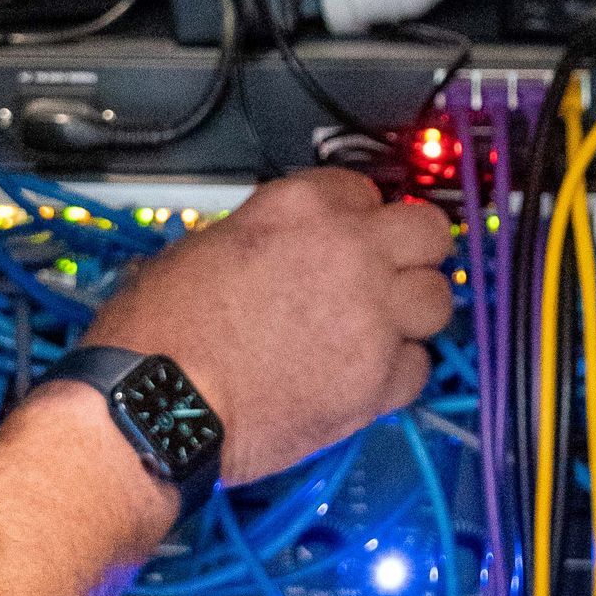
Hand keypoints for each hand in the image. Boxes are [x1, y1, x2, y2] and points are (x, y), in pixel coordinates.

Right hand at [82, 169, 454, 487]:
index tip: (349, 236)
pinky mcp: (377, 381)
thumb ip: (266, 237)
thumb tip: (279, 251)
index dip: (356, 218)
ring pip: (438, 301)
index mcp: (303, 208)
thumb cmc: (161, 332)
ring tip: (381, 329)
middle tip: (393, 271)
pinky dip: (398, 373)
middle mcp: (351, 252)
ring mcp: (372, 318)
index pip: (365, 190)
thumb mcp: (205, 246)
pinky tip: (364, 376)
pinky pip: (419, 368)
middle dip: (415, 250)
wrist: (157, 406)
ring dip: (413, 313)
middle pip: (429, 232)